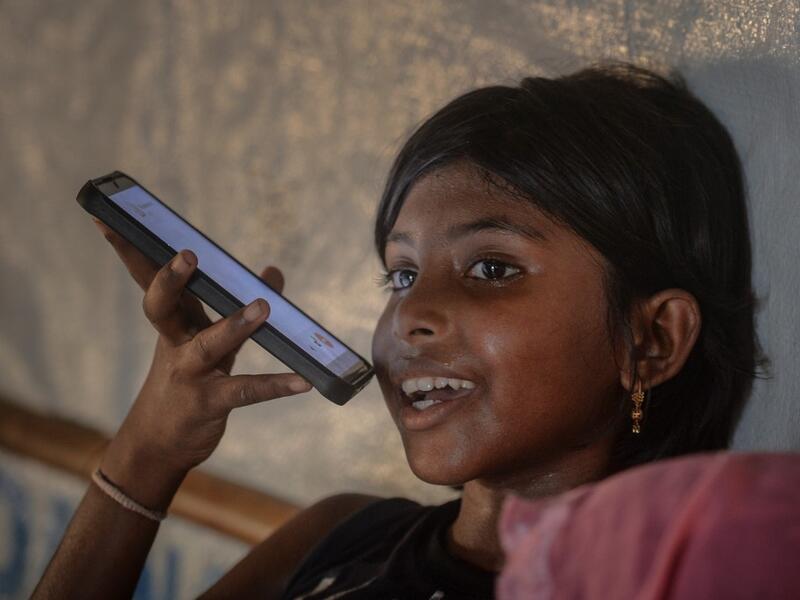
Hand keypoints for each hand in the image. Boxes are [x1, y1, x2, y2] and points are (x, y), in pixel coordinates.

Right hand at [92, 220, 309, 508]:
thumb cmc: (186, 382)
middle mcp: (175, 343)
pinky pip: (245, 391)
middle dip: (171, 280)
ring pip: (208, 345)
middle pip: (163, 306)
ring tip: (263, 307)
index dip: (129, 250)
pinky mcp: (209, 403)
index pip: (148, 279)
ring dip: (235, 325)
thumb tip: (273, 271)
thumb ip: (237, 304)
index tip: (106, 217)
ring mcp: (190, 374)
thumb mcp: (209, 339)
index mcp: (173, 322)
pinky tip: (302, 382)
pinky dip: (275, 385)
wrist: (158, 445)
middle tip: (188, 255)